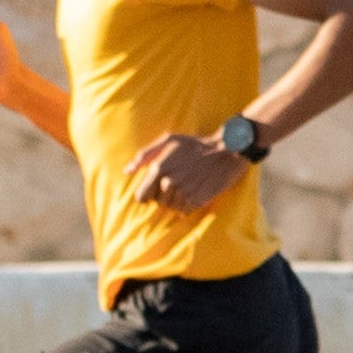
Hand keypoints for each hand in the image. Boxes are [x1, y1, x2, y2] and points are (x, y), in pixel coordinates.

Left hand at [123, 131, 250, 210]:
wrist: (226, 152)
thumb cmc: (194, 144)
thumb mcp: (168, 140)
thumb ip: (144, 155)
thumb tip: (127, 171)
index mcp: (158, 168)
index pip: (142, 196)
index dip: (148, 193)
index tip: (157, 188)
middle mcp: (169, 182)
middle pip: (157, 203)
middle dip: (164, 196)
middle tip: (177, 183)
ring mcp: (183, 193)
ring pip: (171, 208)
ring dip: (176, 201)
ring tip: (187, 186)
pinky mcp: (197, 200)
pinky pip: (184, 211)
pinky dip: (188, 205)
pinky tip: (194, 192)